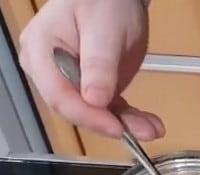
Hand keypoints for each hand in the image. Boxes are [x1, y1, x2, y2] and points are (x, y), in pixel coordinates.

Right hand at [18, 0, 163, 139]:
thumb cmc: (104, 2)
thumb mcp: (104, 30)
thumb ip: (99, 64)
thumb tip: (94, 99)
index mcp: (41, 53)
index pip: (60, 96)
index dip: (88, 116)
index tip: (116, 127)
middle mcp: (50, 72)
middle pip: (76, 109)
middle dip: (111, 124)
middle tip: (143, 130)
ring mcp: (72, 81)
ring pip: (96, 113)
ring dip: (126, 124)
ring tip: (153, 129)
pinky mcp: (93, 88)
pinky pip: (110, 109)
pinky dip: (130, 118)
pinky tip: (150, 125)